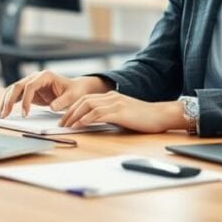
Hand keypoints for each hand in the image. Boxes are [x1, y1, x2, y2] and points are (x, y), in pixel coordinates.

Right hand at [0, 71, 111, 118]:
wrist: (75, 89)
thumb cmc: (74, 91)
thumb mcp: (72, 97)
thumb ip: (62, 102)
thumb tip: (52, 107)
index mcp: (45, 76)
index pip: (30, 86)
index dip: (26, 100)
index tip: (25, 113)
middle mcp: (35, 77)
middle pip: (17, 86)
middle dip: (9, 100)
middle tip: (5, 114)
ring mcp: (31, 83)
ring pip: (13, 90)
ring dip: (6, 102)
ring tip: (1, 115)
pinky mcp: (29, 91)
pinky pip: (16, 96)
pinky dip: (9, 103)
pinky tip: (4, 112)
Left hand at [57, 91, 186, 133]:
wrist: (160, 115)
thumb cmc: (144, 118)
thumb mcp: (123, 114)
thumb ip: (110, 115)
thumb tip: (95, 123)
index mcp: (111, 96)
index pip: (86, 99)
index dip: (73, 108)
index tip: (65, 119)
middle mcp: (111, 97)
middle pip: (84, 101)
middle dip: (70, 112)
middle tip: (61, 123)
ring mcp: (115, 103)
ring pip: (88, 106)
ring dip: (75, 116)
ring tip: (67, 125)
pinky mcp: (120, 111)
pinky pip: (99, 114)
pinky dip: (87, 119)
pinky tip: (80, 124)